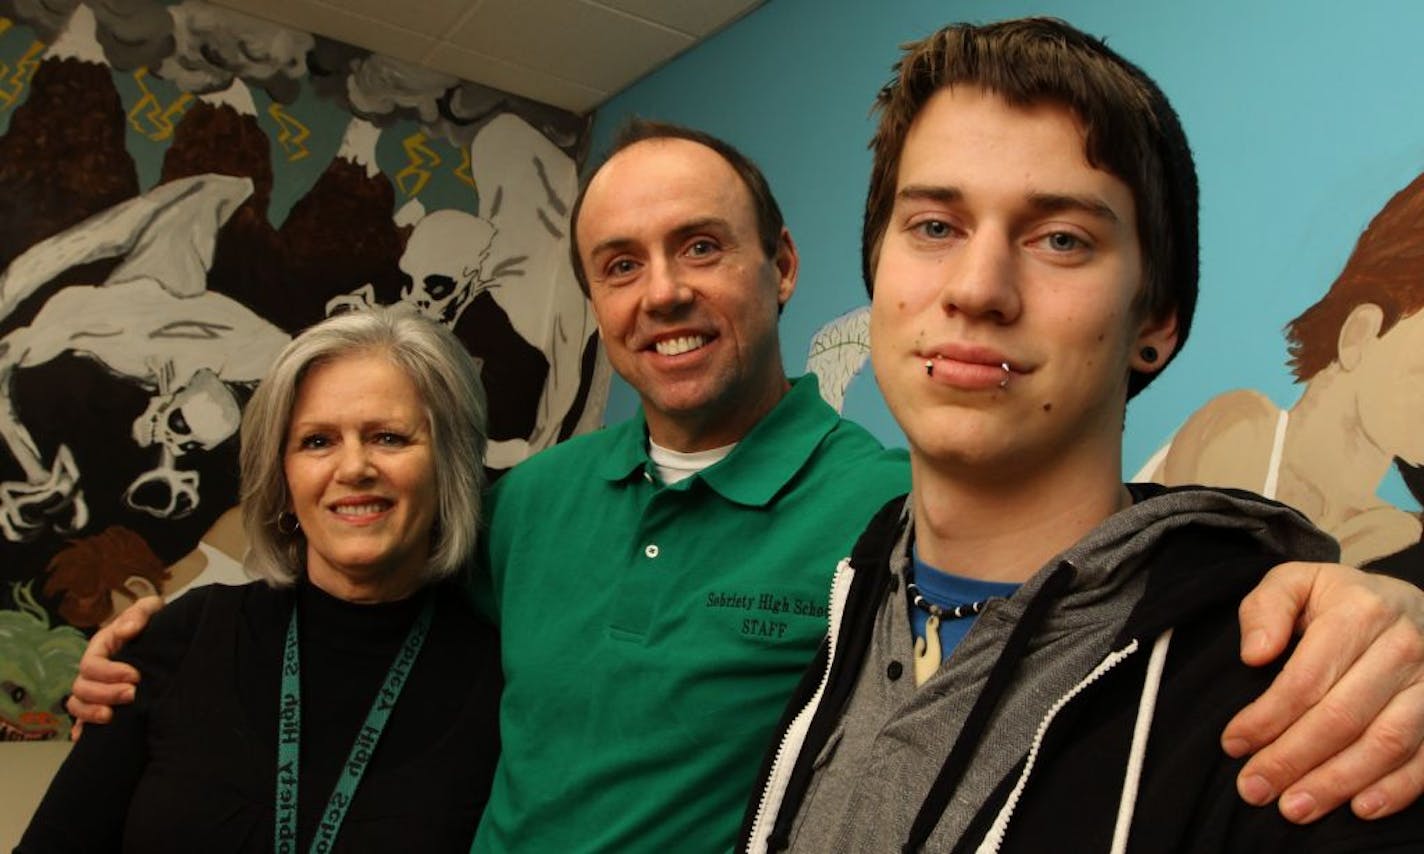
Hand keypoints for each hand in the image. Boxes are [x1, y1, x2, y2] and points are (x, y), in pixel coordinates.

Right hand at [66, 596, 163, 738]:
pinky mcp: (102, 704)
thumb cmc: (153, 623)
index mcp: (101, 647)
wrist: (164, 639)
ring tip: (111, 717)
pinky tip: (84, 738)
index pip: (92, 663)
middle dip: (105, 694)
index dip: (109, 672)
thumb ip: (139, 614)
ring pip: (77, 704)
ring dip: (90, 713)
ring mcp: (95, 688)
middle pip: (82, 687)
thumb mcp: (149, 610)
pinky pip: (82, 721)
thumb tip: (126, 631)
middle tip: (132, 695)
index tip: (135, 676)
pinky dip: (82, 730)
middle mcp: (93, 670)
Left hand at [1224, 561, 1423, 822]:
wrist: (1407, 604)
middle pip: (1342, 716)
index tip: (1233, 744)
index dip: (1267, 717)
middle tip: (1254, 789)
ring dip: (1338, 782)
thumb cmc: (1338, 601)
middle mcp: (1403, 647)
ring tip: (1294, 808)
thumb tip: (1254, 654)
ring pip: (1385, 742)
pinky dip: (1397, 788)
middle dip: (1293, 758)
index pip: (1306, 677)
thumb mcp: (1296, 583)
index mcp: (1360, 612)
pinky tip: (1360, 808)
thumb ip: (1265, 608)